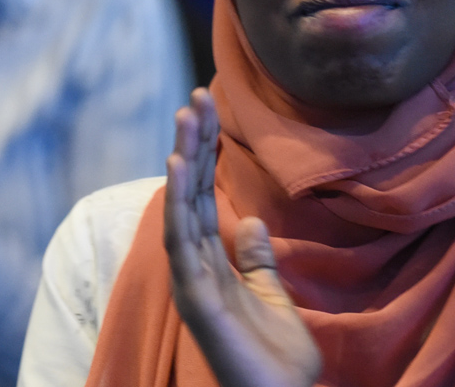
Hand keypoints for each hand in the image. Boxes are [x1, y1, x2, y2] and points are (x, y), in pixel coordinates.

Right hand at [166, 89, 319, 386]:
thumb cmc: (275, 359)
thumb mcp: (272, 295)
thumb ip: (258, 260)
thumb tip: (250, 222)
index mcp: (216, 264)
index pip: (207, 197)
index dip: (207, 154)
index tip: (210, 109)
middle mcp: (197, 267)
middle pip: (191, 194)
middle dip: (193, 144)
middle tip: (196, 96)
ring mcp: (193, 281)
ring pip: (181, 209)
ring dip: (182, 161)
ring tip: (184, 116)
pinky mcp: (196, 296)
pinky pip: (182, 242)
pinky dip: (179, 202)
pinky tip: (178, 167)